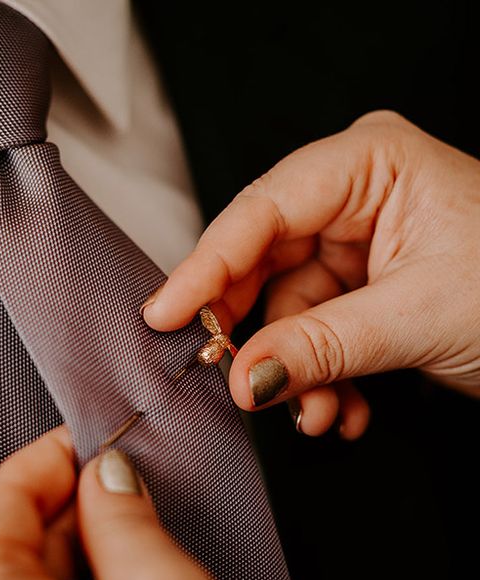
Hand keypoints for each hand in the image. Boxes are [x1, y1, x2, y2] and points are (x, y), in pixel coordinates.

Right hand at [142, 111, 479, 437]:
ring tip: (316, 414)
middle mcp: (353, 195)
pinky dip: (319, 377)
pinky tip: (340, 410)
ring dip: (295, 371)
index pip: (261, 211)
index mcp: (369, 163)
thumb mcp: (416, 317)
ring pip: (284, 309)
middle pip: (261, 261)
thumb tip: (242, 376)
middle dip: (255, 332)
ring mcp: (354, 242)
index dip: (205, 267)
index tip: (164, 314)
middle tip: (233, 379)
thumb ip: (318, 346)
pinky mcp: (358, 286)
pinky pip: (312, 332)